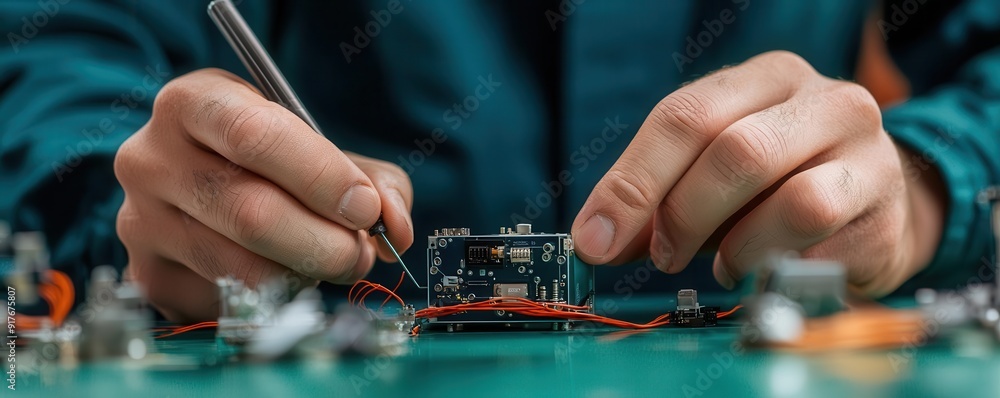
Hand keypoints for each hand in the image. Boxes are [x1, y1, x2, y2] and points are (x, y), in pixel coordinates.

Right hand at [114, 68, 413, 321]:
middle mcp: (152, 158)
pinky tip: (284, 275)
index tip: (364, 207)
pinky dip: (273, 298)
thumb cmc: (274, 162)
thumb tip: (394, 227)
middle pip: (250, 212)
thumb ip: (374, 179)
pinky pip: (226, 301)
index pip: (256, 137)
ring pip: (242, 267)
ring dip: (305, 276)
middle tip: (360, 253)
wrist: (204, 185)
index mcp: (193, 103)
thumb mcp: (323, 148)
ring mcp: (142, 220)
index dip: (320, 177)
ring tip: (329, 262)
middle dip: (325, 242)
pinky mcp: (148, 275)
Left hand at [572, 51, 944, 295]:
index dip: (633, 182)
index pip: (684, 116)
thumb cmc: (774, 188)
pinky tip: (766, 267)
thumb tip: (594, 240)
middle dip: (683, 215)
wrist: (873, 206)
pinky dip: (779, 266)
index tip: (595, 238)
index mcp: (763, 78)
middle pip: (735, 151)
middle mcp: (822, 100)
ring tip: (724, 263)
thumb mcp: (706, 181)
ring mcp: (866, 149)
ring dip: (737, 247)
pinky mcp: (886, 206)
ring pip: (792, 199)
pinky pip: (824, 246)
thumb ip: (652, 205)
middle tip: (664, 254)